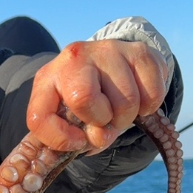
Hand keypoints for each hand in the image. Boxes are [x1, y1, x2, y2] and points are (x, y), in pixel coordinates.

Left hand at [26, 39, 168, 154]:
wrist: (108, 66)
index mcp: (47, 79)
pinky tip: (139, 99)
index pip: (40, 118)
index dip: (60, 139)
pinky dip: (149, 106)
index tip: (78, 142)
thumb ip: (73, 139)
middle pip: (84, 100)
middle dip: (100, 123)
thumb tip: (98, 138)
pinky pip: (153, 93)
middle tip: (105, 122)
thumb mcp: (66, 120)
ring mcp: (106, 50)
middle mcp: (73, 58)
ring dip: (127, 118)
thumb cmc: (83, 102)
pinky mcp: (138, 50)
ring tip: (120, 111)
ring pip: (126, 101)